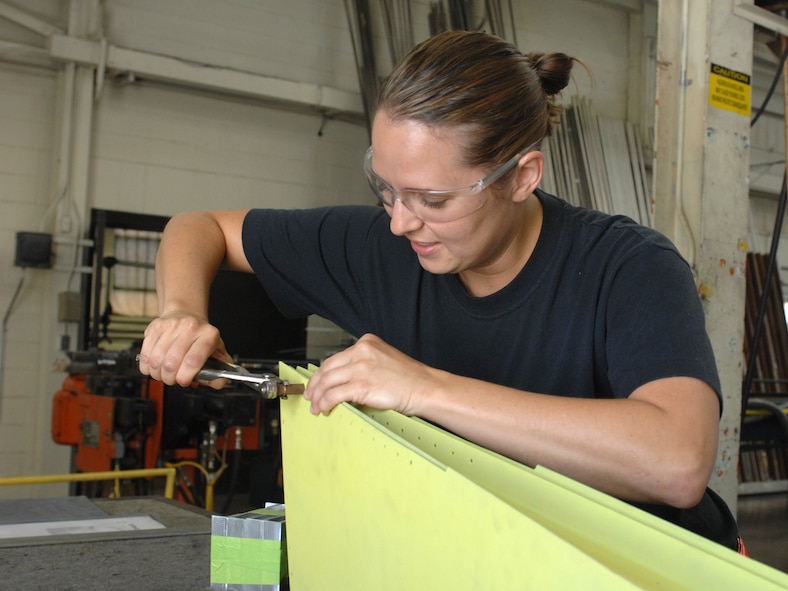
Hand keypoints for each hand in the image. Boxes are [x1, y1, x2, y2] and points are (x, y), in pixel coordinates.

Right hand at [138, 310, 230, 386]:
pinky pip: (146, 354)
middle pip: (171, 363)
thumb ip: (221, 372)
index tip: (184, 381)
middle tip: (174, 379)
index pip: (193, 360)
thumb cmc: (201, 339)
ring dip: (158, 374)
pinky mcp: (155, 327)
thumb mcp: (218, 353)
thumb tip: (217, 383)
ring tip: (164, 373)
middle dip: (170, 378)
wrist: (186, 316)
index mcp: (209, 335)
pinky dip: (147, 366)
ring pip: (156, 360)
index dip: (185, 376)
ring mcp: (172, 325)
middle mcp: (191, 327)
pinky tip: (154, 366)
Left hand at [304, 333, 438, 415]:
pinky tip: (324, 409)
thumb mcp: (383, 360)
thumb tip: (342, 379)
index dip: (322, 373)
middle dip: (315, 385)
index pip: (335, 358)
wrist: (425, 387)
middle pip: (327, 369)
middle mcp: (361, 351)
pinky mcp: (361, 385)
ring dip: (318, 397)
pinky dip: (325, 403)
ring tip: (316, 407)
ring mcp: (361, 368)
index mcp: (367, 342)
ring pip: (327, 382)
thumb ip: (363, 363)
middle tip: (310, 396)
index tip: (316, 383)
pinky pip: (333, 395)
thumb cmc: (409, 378)